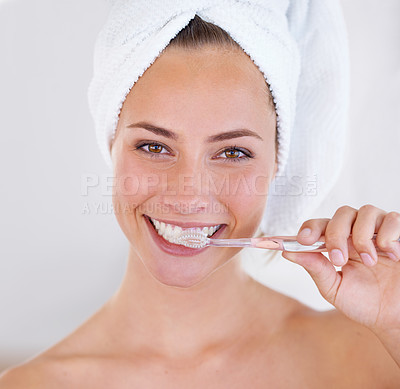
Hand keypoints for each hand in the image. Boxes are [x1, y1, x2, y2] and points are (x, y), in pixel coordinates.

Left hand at [282, 205, 399, 333]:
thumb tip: (288, 252)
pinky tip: (389, 255)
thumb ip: (315, 268)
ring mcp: (379, 232)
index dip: (310, 228)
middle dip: (336, 234)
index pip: (321, 225)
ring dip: (362, 236)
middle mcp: (358, 234)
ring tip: (368, 262)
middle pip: (342, 213)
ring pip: (366, 211)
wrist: (396, 319)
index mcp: (339, 245)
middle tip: (339, 259)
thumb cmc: (366, 304)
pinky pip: (392, 218)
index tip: (303, 240)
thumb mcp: (334, 288)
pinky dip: (387, 234)